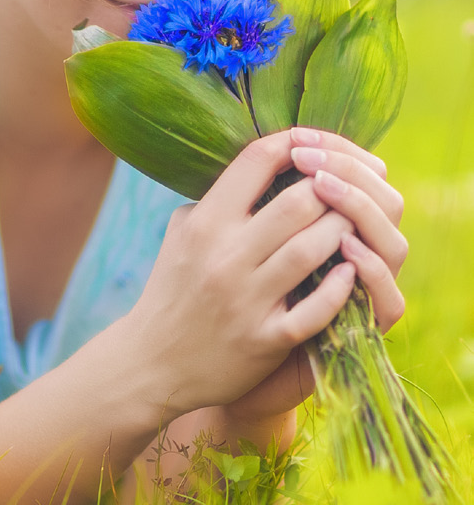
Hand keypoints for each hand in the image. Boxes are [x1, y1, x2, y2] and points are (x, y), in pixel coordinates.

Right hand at [126, 127, 406, 422]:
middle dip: (331, 188)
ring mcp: (246, 299)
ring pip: (313, 248)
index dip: (292, 142)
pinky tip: (351, 271)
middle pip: (298, 202)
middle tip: (345, 188)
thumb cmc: (172, 287)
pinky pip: (317, 308)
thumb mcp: (182, 232)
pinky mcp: (265, 340)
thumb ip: (217, 198)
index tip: (310, 144)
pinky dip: (341, 286)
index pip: (256, 161)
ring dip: (342, 231)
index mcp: (204, 222)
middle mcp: (224, 256)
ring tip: (352, 224)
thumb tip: (265, 163)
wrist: (152, 362)